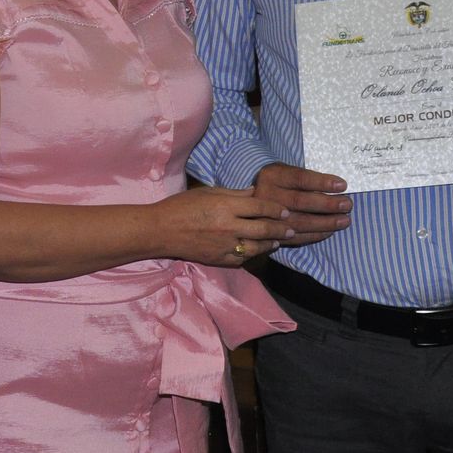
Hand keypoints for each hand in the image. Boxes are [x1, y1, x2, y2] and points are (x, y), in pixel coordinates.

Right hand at [156, 186, 297, 266]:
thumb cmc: (182, 206)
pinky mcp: (219, 259)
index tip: (286, 211)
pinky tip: (258, 250)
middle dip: (281, 229)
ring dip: (271, 244)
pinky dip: (253, 254)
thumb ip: (234, 194)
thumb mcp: (208, 192)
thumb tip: (255, 192)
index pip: (260, 207)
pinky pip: (242, 258)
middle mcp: (228, 227)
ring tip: (279, 241)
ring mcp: (224, 245)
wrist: (161, 231)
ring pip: (257, 247)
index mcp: (225, 206)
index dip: (276, 209)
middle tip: (292, 229)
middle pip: (263, 229)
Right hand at [252, 163, 351, 245]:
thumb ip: (305, 178)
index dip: (322, 182)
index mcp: (272, 176)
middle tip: (347, 204)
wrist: (253, 202)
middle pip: (300, 201)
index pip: (299, 178)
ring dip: (325, 223)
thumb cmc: (280, 183)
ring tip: (344, 220)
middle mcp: (266, 196)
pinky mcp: (270, 233)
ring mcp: (266, 217)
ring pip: (299, 222)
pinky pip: (295, 237)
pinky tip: (330, 232)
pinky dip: (315, 235)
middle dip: (327, 204)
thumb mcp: (286, 172)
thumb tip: (338, 188)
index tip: (343, 185)